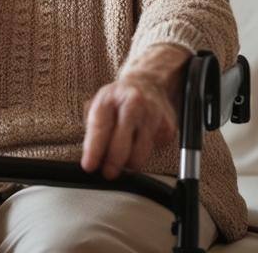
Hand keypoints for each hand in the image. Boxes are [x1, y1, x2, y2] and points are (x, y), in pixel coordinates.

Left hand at [80, 44, 188, 179]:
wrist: (148, 84)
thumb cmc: (119, 100)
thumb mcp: (99, 106)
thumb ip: (93, 130)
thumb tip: (90, 159)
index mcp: (110, 97)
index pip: (100, 128)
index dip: (94, 150)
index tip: (89, 166)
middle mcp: (133, 103)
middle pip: (122, 143)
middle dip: (113, 163)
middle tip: (108, 173)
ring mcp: (153, 114)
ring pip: (140, 153)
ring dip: (130, 163)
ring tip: (124, 161)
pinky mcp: (168, 126)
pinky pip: (155, 151)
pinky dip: (145, 154)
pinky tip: (139, 144)